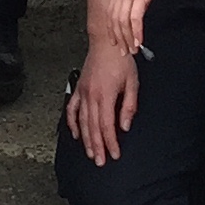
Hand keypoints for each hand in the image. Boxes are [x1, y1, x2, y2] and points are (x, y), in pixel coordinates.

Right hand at [64, 36, 141, 164]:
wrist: (106, 42)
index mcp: (105, 95)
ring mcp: (82, 92)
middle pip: (93, 128)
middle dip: (97, 147)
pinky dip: (72, 123)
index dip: (111, 142)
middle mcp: (91, 96)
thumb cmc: (121, 61)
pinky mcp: (78, 89)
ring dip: (86, 139)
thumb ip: (128, 106)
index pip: (107, 126)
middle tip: (101, 162)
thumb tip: (125, 125)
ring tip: (90, 153)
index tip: (114, 154)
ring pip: (82, 122)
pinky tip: (75, 134)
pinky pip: (72, 109)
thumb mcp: (132, 83)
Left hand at [105, 0, 178, 55]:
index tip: (116, 42)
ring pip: (123, 21)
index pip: (111, 12)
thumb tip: (140, 6)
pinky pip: (135, 17)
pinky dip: (136, 31)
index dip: (112, 29)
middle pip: (114, 19)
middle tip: (123, 52)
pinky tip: (140, 41)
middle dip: (118, 38)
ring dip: (127, 38)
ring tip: (132, 51)